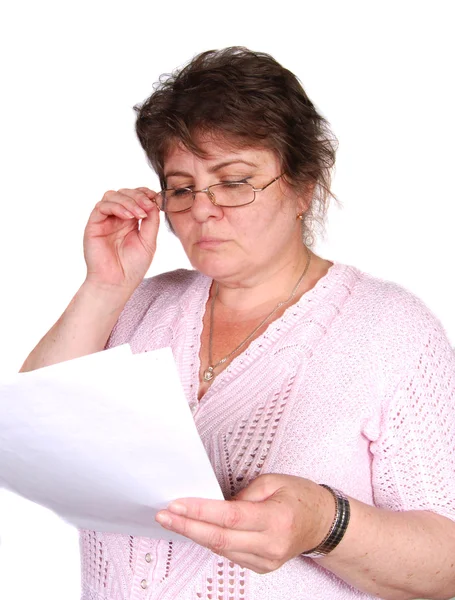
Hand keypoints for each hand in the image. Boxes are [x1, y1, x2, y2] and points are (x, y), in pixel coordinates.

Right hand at [83, 187, 159, 290]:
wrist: (117, 283)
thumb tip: (154, 201)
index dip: (145, 193)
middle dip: (138, 195)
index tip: (155, 197)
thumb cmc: (133, 266)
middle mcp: (116, 218)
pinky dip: (117, 207)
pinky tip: (129, 217)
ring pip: (112, 195)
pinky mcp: (94, 224)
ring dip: (129, 200)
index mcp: (130, 220)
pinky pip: (102, 206)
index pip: (136, 197)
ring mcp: (105, 220)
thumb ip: (152, 221)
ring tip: (140, 214)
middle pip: (124, 192)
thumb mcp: (149, 241)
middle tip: (148, 205)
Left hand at [155, 474, 333, 572]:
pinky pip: (230, 554)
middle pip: (219, 539)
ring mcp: (266, 561)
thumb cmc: (300, 496)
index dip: (199, 512)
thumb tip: (216, 505)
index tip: (176, 504)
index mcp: (276, 519)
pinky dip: (210, 541)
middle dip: (187, 527)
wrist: (323, 523)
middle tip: (163, 516)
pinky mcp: (262, 567)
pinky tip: (196, 530)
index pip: (229, 517)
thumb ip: (244, 494)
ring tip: (172, 520)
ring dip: (194, 535)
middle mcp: (270, 545)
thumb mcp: (274, 481)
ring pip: (221, 549)